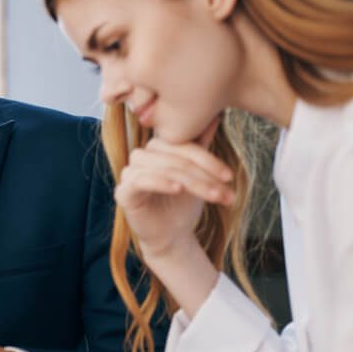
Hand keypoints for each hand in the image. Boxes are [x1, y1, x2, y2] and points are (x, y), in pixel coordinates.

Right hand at [114, 116, 234, 258]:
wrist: (171, 236)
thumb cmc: (183, 204)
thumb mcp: (198, 175)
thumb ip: (201, 146)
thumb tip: (215, 115)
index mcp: (157, 147)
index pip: (182, 144)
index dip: (207, 159)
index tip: (230, 176)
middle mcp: (141, 156)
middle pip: (174, 156)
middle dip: (203, 174)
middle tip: (226, 191)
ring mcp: (129, 173)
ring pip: (163, 169)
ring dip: (192, 183)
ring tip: (214, 196)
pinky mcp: (123, 191)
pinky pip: (141, 180)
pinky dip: (161, 182)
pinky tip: (178, 190)